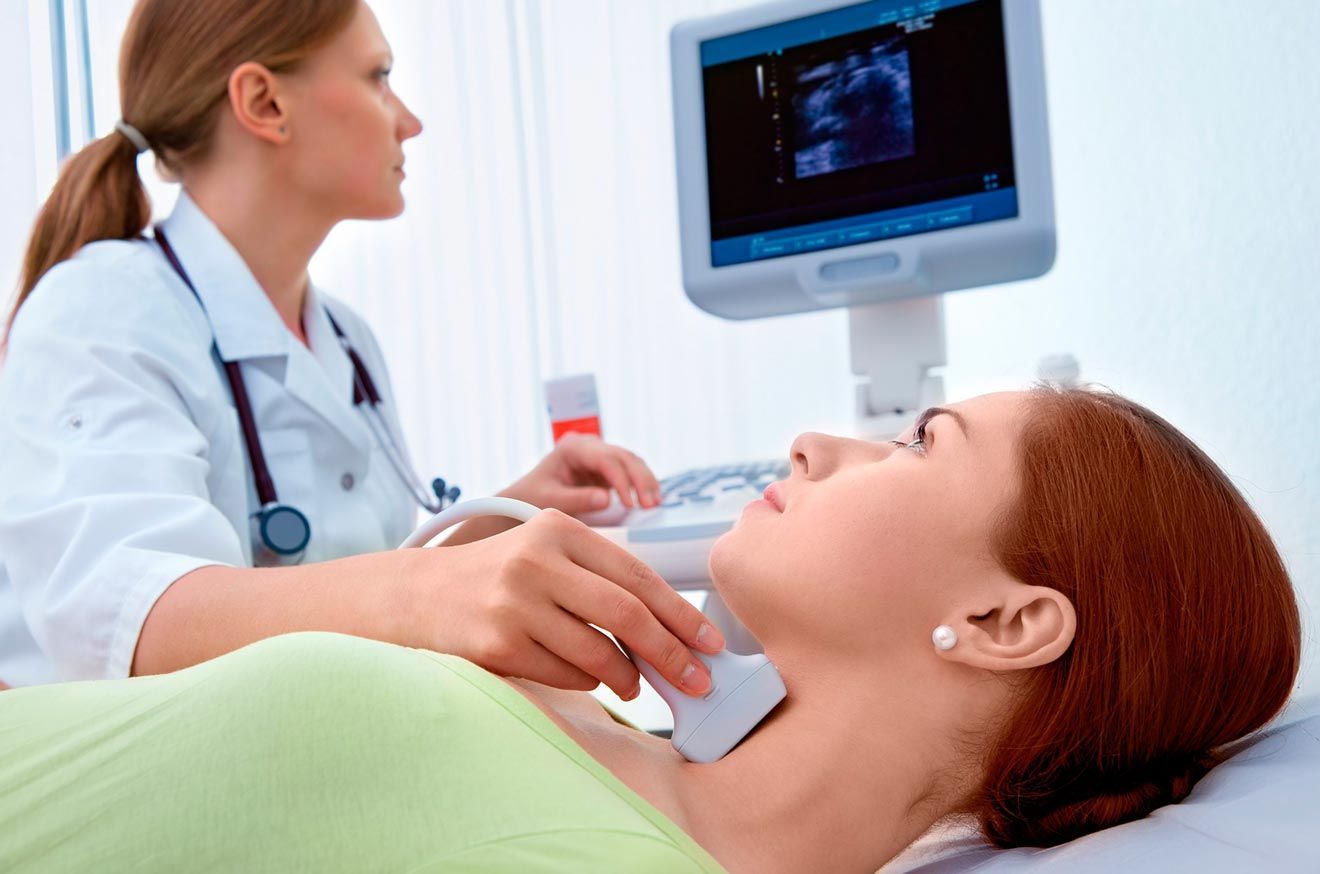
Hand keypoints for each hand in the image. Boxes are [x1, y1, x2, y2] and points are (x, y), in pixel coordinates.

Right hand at [402, 509, 725, 698]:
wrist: (419, 595)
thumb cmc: (500, 576)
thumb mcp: (546, 552)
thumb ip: (600, 576)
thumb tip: (672, 629)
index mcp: (558, 529)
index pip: (637, 574)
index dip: (681, 613)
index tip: (711, 642)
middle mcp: (536, 560)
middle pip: (626, 614)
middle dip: (671, 652)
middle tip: (696, 680)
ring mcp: (514, 603)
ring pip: (599, 653)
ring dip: (629, 676)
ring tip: (636, 683)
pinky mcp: (497, 644)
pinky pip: (567, 674)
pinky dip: (588, 681)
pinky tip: (586, 676)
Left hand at [505, 432, 661, 515]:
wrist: (522, 500)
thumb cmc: (530, 497)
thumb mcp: (549, 500)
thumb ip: (577, 500)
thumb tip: (607, 500)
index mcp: (573, 447)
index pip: (606, 459)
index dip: (621, 480)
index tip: (630, 504)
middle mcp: (590, 447)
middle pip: (624, 457)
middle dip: (640, 479)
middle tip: (651, 504)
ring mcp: (600, 457)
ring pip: (632, 462)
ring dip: (646, 481)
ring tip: (655, 504)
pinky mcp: (606, 471)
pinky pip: (630, 473)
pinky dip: (642, 485)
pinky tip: (652, 499)